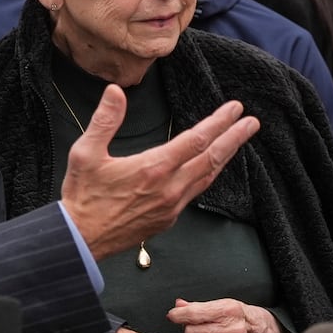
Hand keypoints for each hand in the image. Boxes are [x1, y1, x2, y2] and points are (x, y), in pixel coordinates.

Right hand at [62, 86, 259, 260]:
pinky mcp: (168, 219)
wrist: (80, 241)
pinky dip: (208, 175)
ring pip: (207, 177)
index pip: (196, 139)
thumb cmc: (82, 197)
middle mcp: (169, 188)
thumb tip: (115, 91)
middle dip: (234, 138)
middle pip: (211, 157)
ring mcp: (171, 206)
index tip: (235, 108)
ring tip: (238, 141)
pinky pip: (195, 192)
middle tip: (252, 122)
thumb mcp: (85, 154)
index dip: (218, 122)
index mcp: (153, 168)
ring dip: (225, 156)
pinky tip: (209, 168)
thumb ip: (105, 121)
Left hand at [167, 298, 281, 332]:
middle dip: (188, 330)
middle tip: (194, 329)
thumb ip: (199, 306)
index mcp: (229, 311)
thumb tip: (178, 305)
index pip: (193, 314)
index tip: (174, 315)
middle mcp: (231, 331)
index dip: (178, 314)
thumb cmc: (243, 317)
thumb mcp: (225, 305)